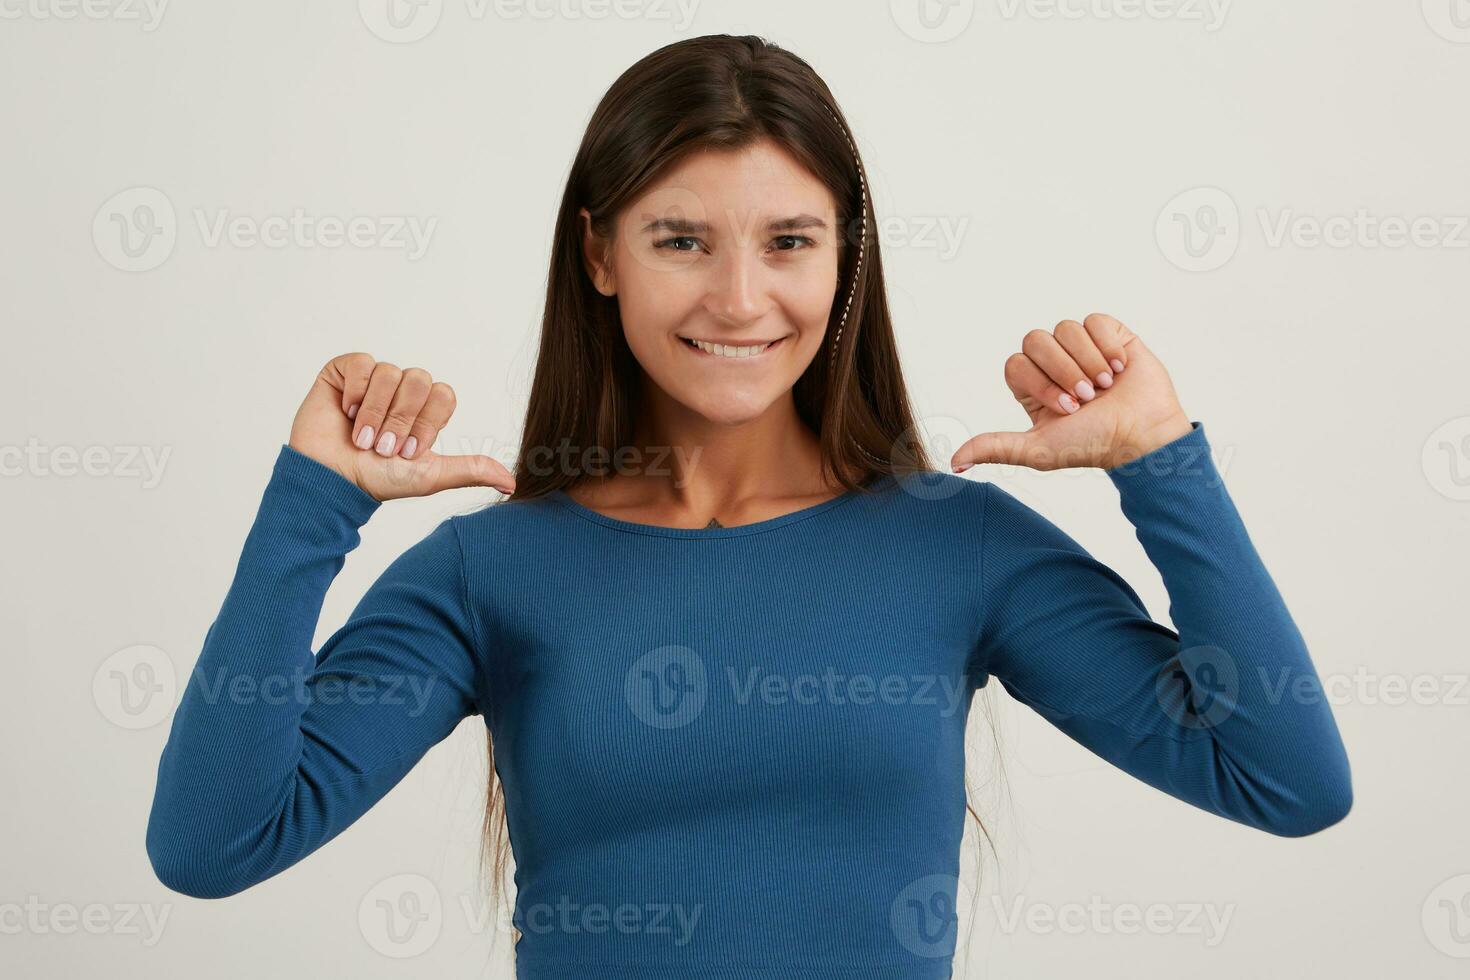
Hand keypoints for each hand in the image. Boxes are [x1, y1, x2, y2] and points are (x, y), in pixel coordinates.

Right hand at [288, 353, 515, 500]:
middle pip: (420, 379)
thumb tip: (512, 483)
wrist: (331, 480)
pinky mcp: (343, 371)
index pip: (444, 394)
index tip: (407, 452)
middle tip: (383, 447)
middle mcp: (401, 391)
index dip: (426, 422)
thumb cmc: (377, 479)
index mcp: (425, 409)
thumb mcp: (431, 475)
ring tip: (362, 437)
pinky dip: (355, 393)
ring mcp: (373, 379)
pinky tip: (346, 413)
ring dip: (376, 413)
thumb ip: (472, 469)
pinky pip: (362, 363)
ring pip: (390, 373)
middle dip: (401, 420)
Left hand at [950, 313, 1192, 472]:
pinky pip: (1095, 321)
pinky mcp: (1110, 336)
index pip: (1015, 363)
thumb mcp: (1038, 450)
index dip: (1039, 382)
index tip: (1067, 408)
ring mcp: (1082, 348)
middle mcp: (1054, 365)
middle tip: (1086, 397)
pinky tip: (1120, 369)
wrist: (1144, 435)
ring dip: (1088, 360)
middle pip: (1036, 340)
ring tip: (1105, 386)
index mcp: (1032, 388)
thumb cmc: (1093, 445)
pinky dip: (1108, 346)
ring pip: (1066, 329)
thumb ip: (995, 447)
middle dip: (1063, 370)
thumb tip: (954, 463)